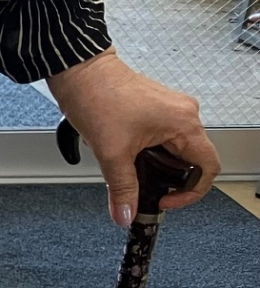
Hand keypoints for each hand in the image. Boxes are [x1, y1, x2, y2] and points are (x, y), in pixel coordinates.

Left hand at [48, 48, 218, 225]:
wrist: (79, 73)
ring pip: (173, 151)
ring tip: (129, 170)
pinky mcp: (156, 110)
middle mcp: (184, 114)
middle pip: (190, 161)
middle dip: (167, 181)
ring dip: (154, 167)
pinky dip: (146, 154)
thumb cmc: (98, 97)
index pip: (208, 167)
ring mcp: (170, 111)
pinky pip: (161, 139)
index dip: (191, 192)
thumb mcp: (111, 153)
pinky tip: (125, 155)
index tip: (166, 200)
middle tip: (144, 191)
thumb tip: (125, 214)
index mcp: (184, 123)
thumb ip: (121, 189)